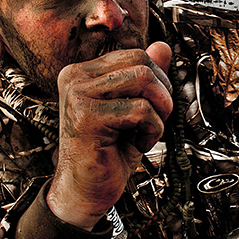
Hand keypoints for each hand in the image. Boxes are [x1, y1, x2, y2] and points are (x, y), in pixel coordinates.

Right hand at [47, 41, 172, 229]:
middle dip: (162, 93)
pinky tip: (137, 144)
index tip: (152, 109)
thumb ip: (146, 78)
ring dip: (158, 111)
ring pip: (143, 80)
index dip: (157, 81)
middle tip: (156, 120)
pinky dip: (152, 130)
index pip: (135, 54)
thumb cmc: (109, 153)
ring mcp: (78, 95)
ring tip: (146, 132)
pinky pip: (140, 110)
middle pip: (141, 62)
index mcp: (83, 72)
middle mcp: (75, 78)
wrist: (86, 191)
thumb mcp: (135, 110)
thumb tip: (163, 47)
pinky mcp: (86, 117)